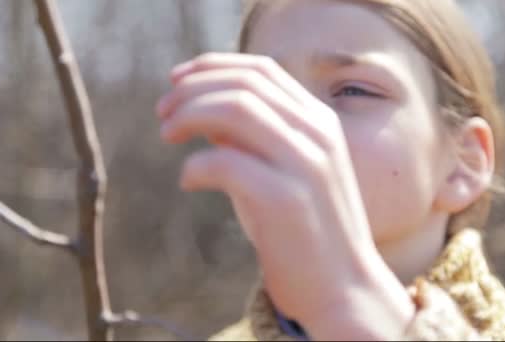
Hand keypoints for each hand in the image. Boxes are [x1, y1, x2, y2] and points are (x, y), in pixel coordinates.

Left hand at [156, 53, 414, 339]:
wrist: (343, 289)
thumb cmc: (302, 230)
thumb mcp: (280, 172)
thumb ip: (249, 139)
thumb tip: (200, 113)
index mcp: (319, 122)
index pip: (261, 70)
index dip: (212, 67)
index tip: (176, 81)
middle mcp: (318, 134)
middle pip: (244, 83)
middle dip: (192, 89)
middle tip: (162, 113)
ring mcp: (307, 164)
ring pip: (236, 108)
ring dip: (189, 114)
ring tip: (166, 134)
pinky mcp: (287, 200)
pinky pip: (227, 163)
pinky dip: (196, 166)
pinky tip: (187, 182)